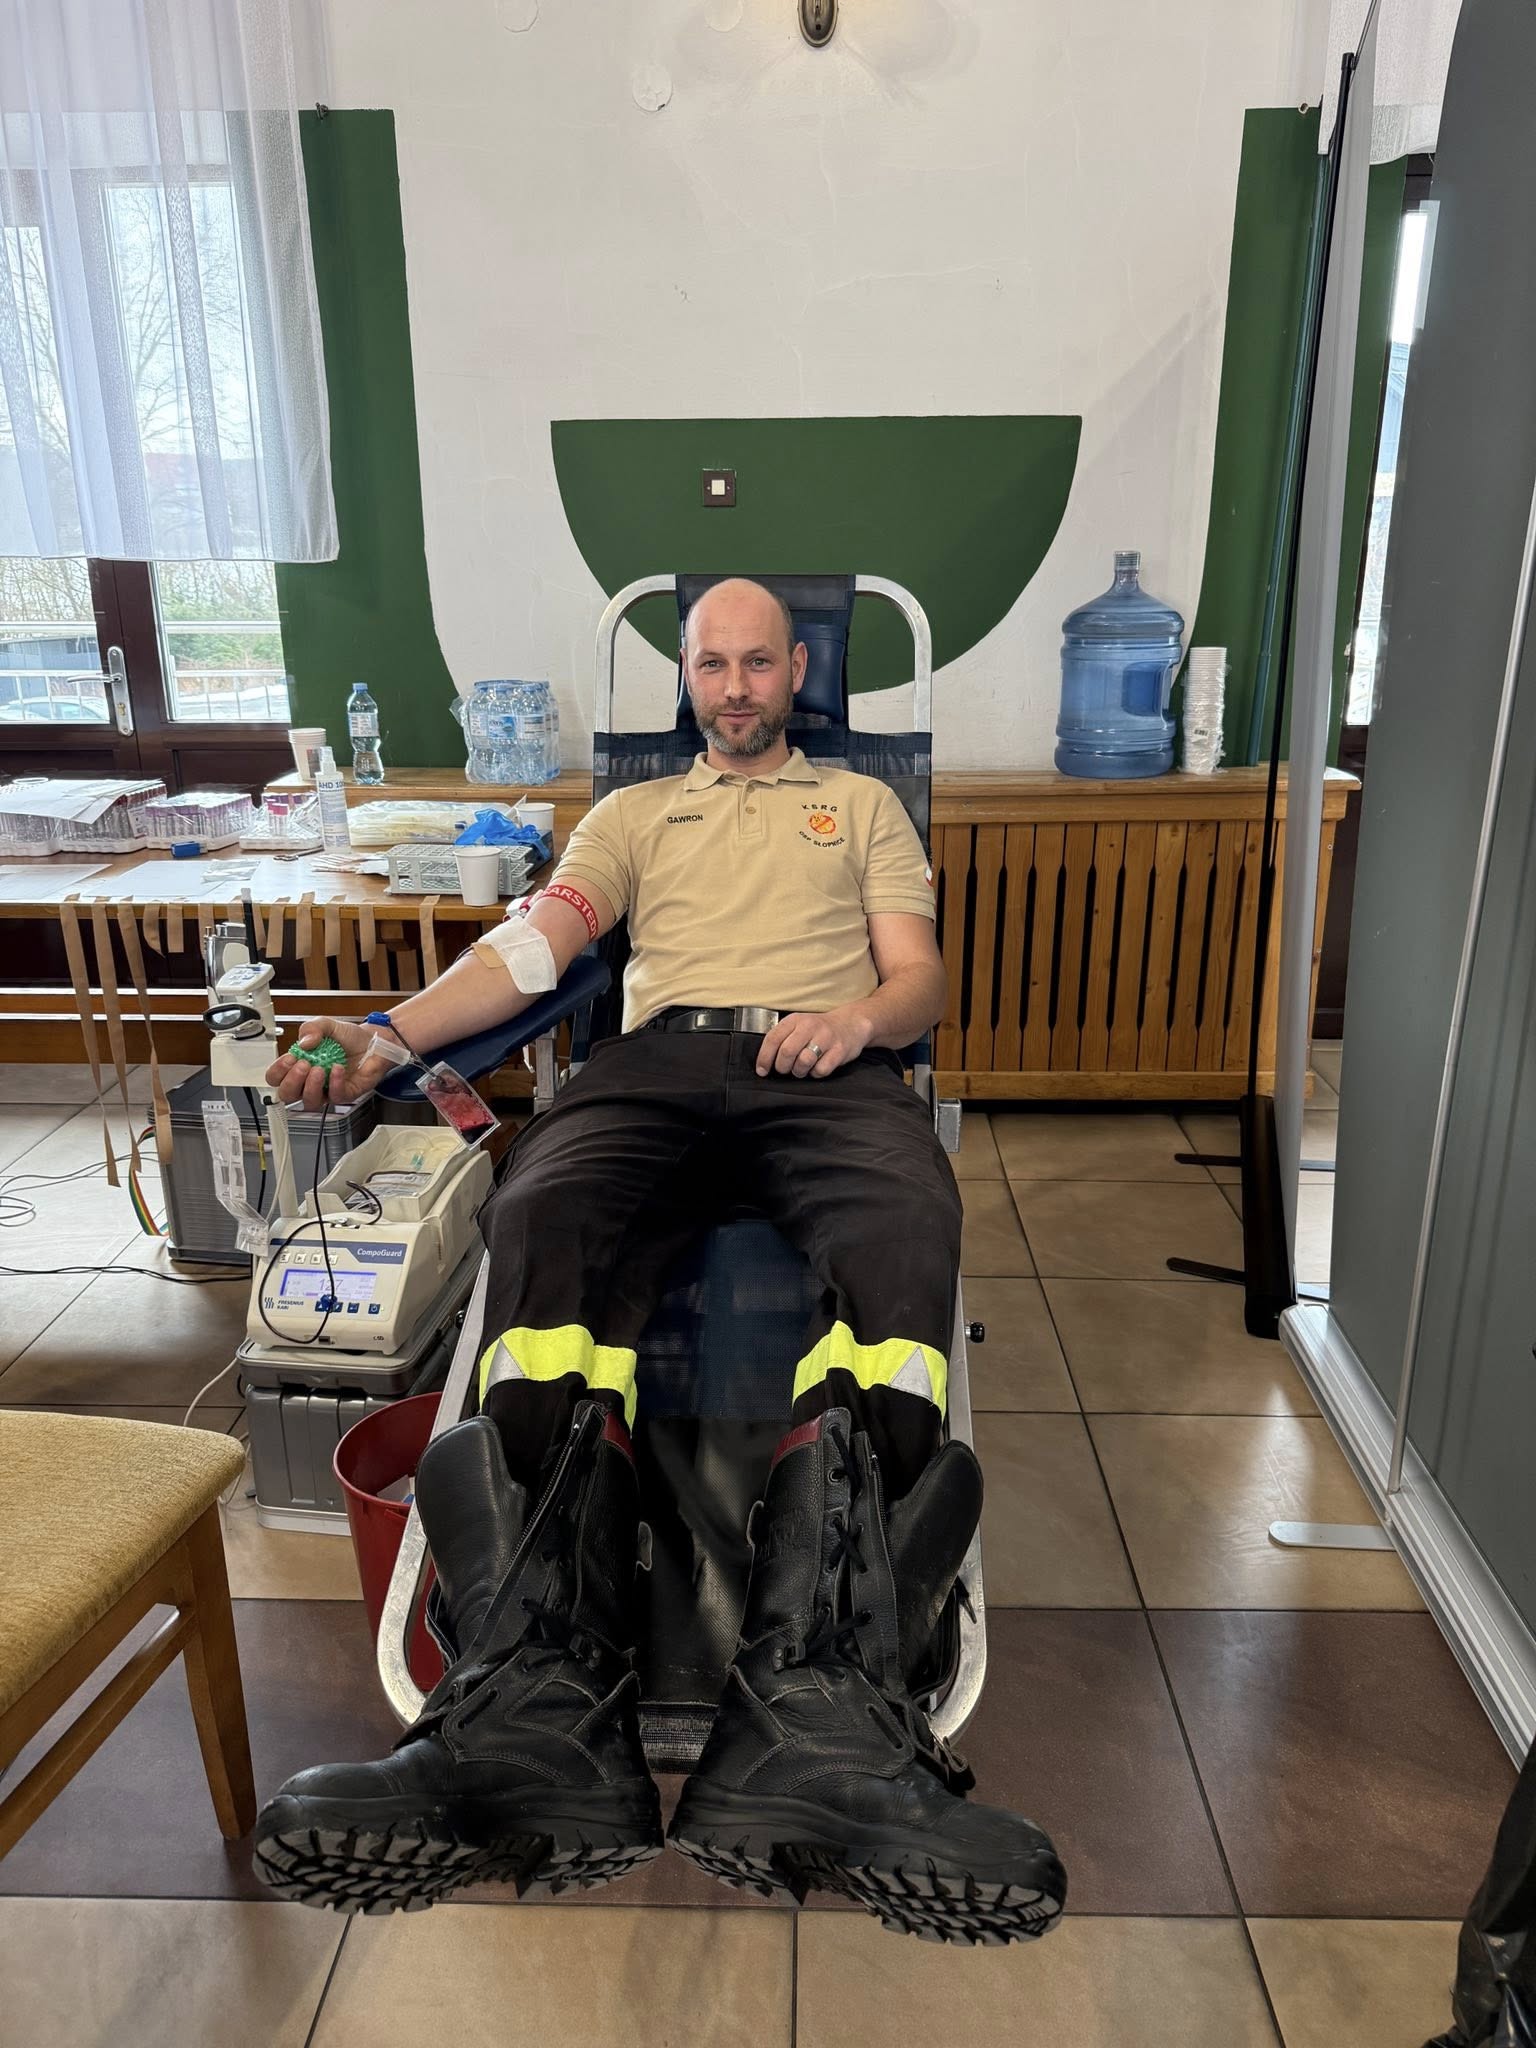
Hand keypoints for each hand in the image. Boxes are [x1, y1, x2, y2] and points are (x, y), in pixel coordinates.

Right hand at [266, 1016, 397, 1110]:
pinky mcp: (345, 1094)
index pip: (276, 1078)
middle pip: (287, 1095)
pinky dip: (335, 1083)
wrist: (373, 1041)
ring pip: (309, 1101)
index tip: (289, 1058)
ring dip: (311, 1086)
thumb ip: (311, 1028)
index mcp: (299, 1066)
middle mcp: (310, 1081)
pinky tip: (337, 1069)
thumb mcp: (326, 1025)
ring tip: (318, 1069)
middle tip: (302, 1065)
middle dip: (291, 1081)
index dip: (277, 1072)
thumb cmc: (348, 1038)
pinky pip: (335, 1097)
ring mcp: (327, 1090)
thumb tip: (304, 1043)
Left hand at [756, 1006, 872, 1080]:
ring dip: (799, 1071)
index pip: (773, 1039)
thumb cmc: (819, 1029)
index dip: (764, 1058)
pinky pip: (821, 1070)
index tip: (762, 1070)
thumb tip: (764, 1062)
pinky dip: (816, 1073)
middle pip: (786, 1052)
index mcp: (795, 1020)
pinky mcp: (839, 1050)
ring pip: (803, 1062)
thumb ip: (782, 1039)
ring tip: (802, 1069)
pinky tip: (817, 1067)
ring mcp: (826, 1038)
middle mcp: (810, 1026)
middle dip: (782, 1067)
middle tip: (785, 1070)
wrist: (851, 1024)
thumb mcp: (798, 1026)